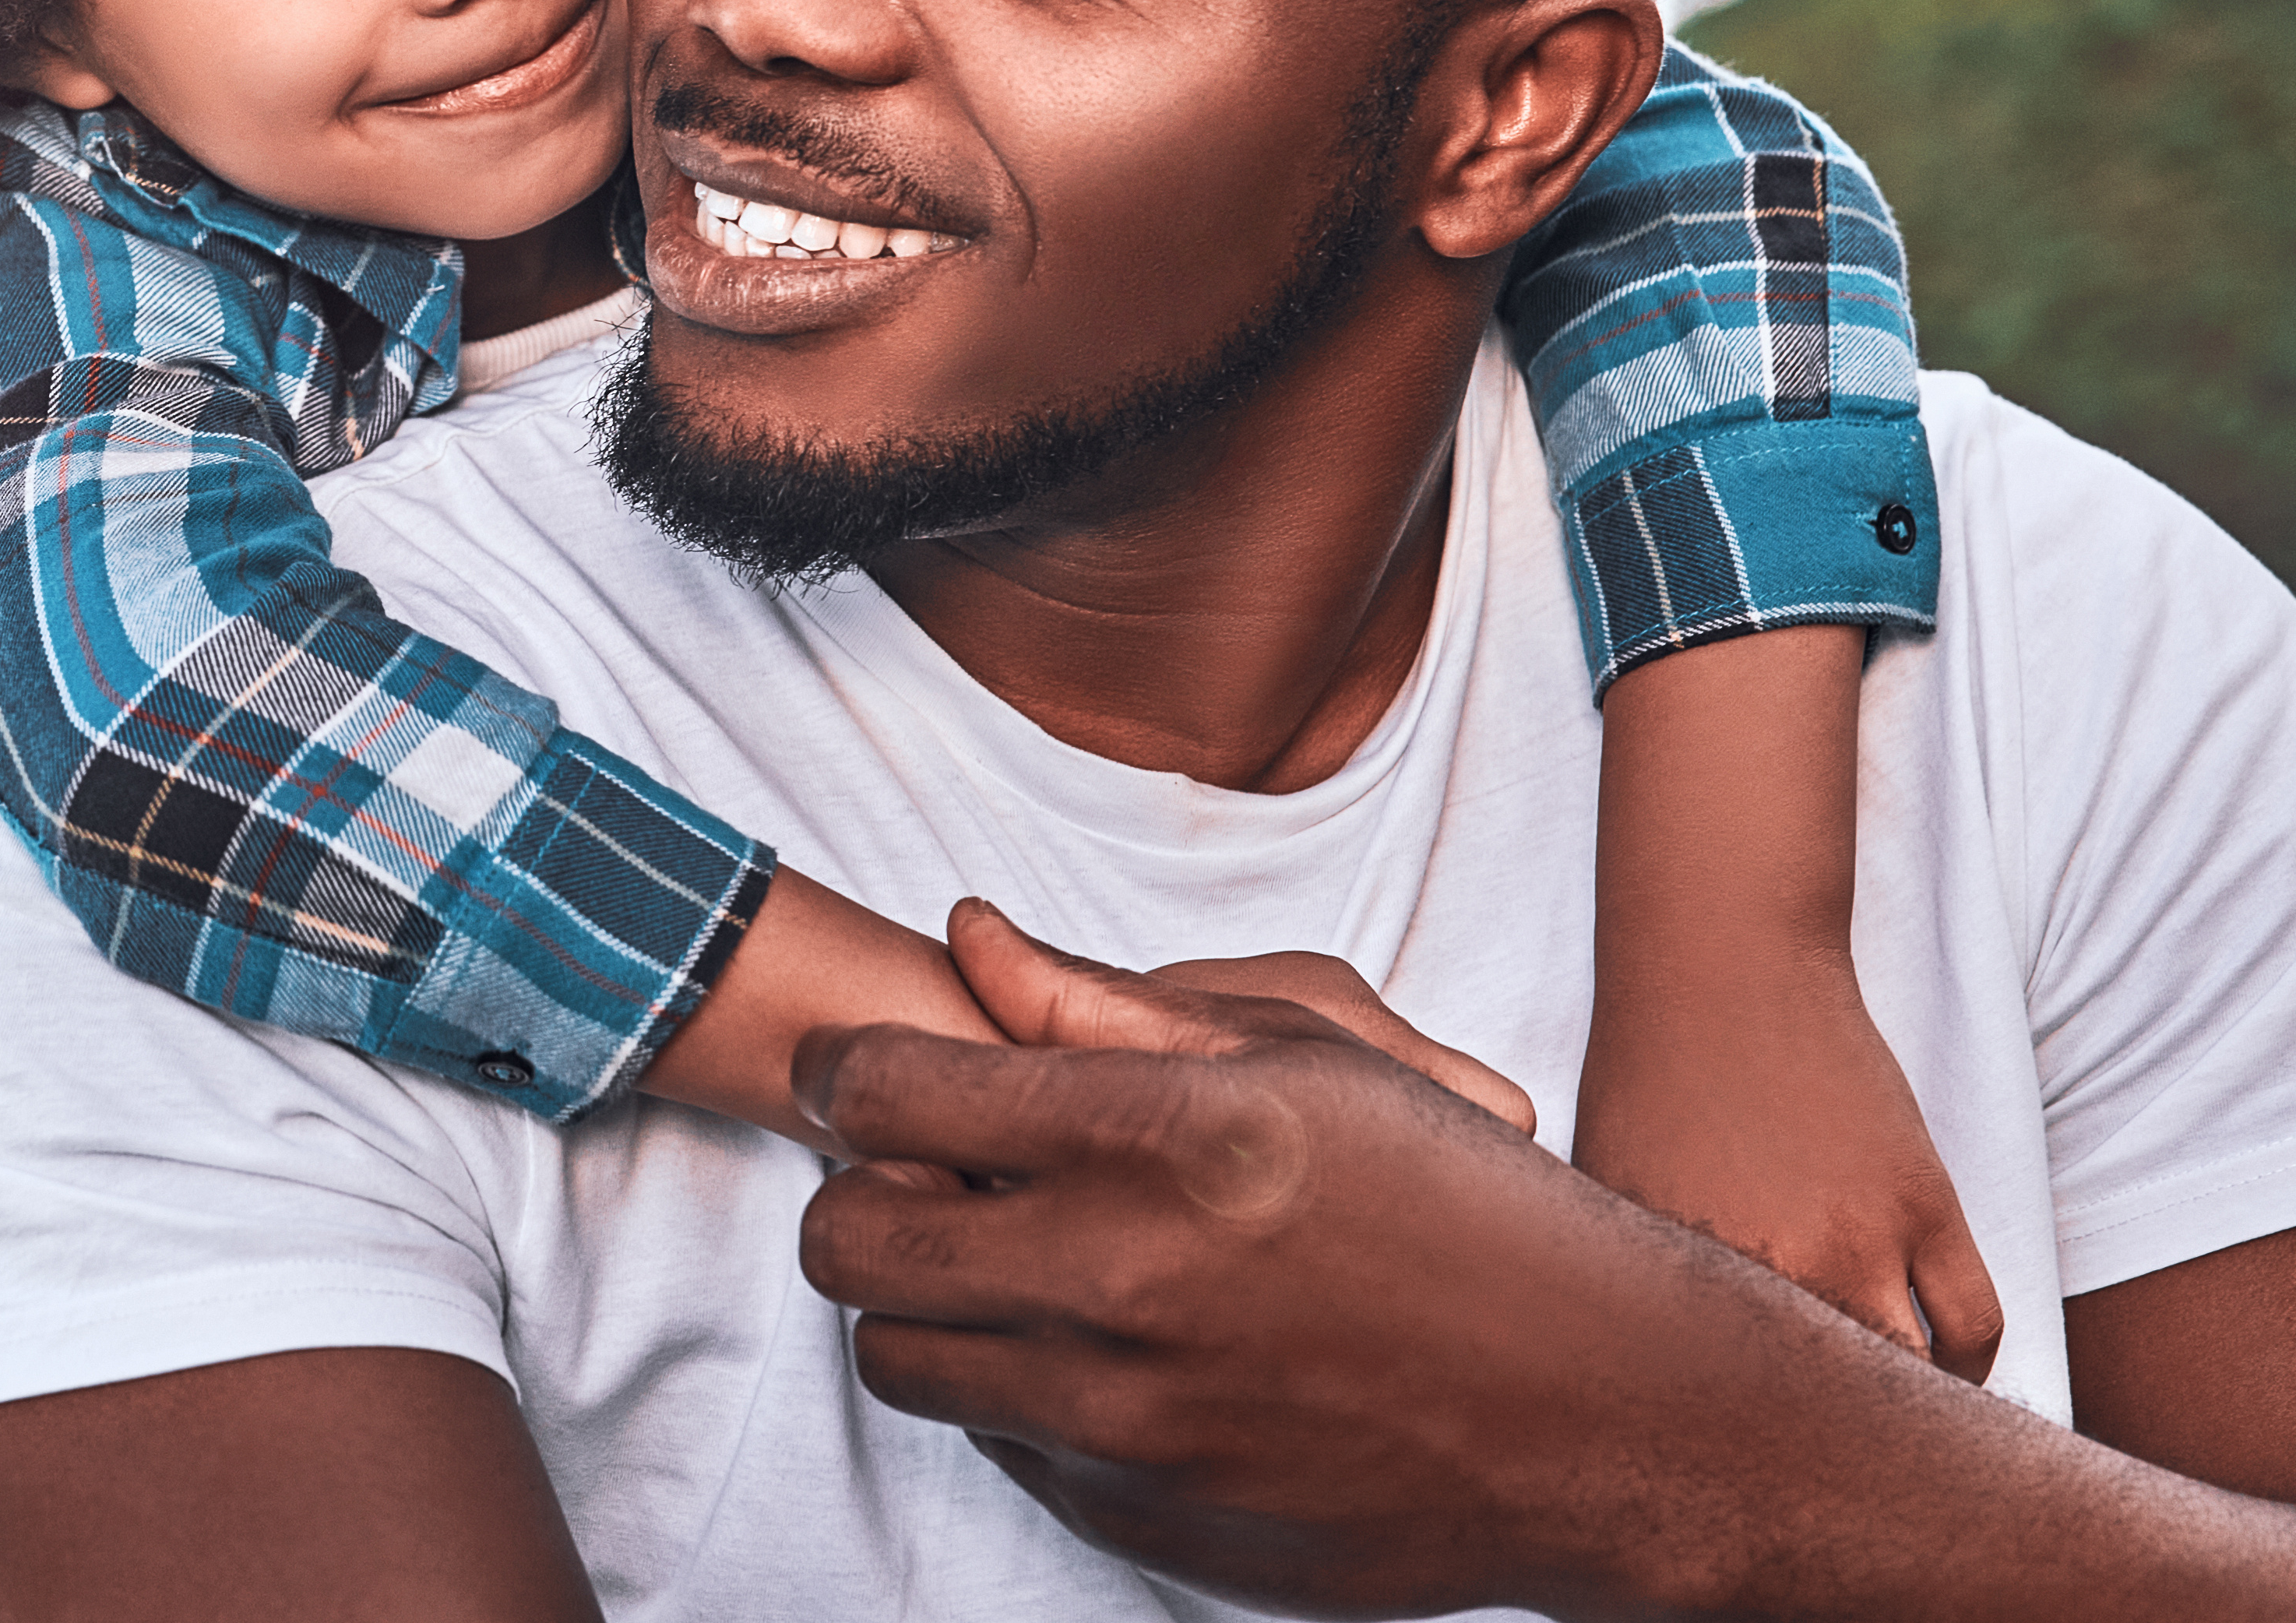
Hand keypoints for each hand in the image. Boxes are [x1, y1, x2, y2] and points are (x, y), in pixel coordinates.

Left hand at [792, 900, 1990, 1620]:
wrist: (1605, 1413)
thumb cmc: (1462, 1207)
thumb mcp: (1304, 1058)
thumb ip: (1103, 1009)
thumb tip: (963, 940)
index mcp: (1160, 1144)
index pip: (885, 1092)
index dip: (851, 1070)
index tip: (869, 1072)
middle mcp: (1124, 1287)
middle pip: (851, 1241)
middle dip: (860, 1189)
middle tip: (922, 1168)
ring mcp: (1128, 1419)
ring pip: (898, 1356)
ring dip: (924, 1299)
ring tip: (1009, 1256)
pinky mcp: (1146, 1516)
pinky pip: (998, 1444)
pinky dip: (1016, 1389)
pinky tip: (1109, 1345)